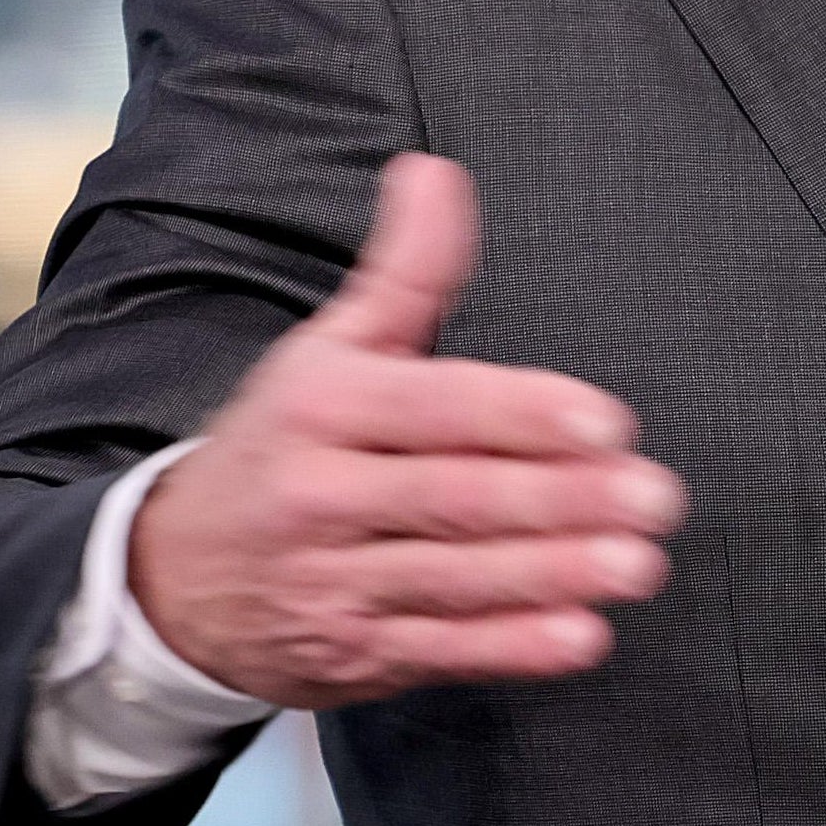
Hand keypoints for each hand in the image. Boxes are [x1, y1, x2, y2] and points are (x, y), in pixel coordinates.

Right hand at [129, 154, 686, 708]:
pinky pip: (441, 650)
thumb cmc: (281, 444)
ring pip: (455, 579)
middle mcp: (322, 497)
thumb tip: (436, 173)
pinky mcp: (354, 653)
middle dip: (563, 501)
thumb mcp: (329, 348)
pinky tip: (581, 636)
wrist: (170, 578)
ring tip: (638, 564)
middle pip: (456, 498)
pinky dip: (512, 649)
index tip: (607, 422)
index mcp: (323, 408)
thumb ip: (404, 271)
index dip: (522, 415)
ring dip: (553, 576)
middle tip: (654, 496)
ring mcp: (335, 583)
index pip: (436, 408)